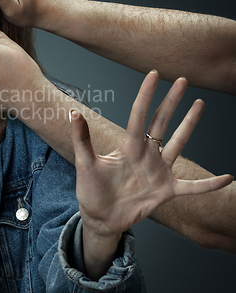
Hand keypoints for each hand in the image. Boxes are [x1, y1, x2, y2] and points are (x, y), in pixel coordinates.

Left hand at [71, 71, 232, 238]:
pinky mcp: (167, 191)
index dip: (146, 95)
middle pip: (162, 122)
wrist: (100, 217)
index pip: (139, 115)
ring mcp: (159, 171)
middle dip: (172, 101)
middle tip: (182, 79)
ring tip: (199, 104)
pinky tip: (229, 178)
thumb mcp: (86, 164)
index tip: (153, 74)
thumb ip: (82, 139)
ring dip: (190, 125)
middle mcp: (146, 154)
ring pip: (179, 144)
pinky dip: (209, 184)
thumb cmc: (91, 190)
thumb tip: (73, 112)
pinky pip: (193, 187)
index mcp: (129, 147)